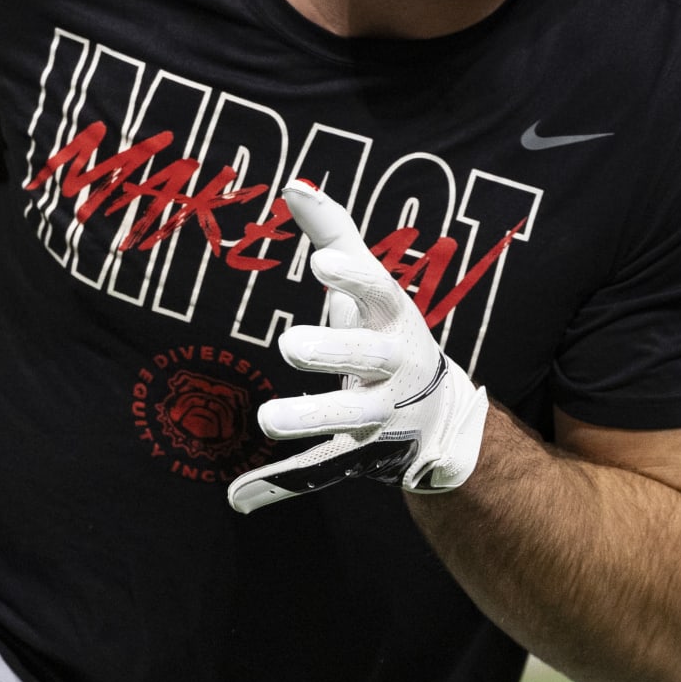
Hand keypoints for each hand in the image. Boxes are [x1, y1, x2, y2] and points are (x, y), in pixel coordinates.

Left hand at [228, 181, 487, 513]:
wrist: (439, 413)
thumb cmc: (386, 329)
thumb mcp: (370, 282)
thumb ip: (334, 233)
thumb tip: (292, 185)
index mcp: (393, 319)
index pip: (379, 293)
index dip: (354, 280)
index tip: (321, 266)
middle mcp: (394, 369)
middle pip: (366, 359)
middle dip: (333, 351)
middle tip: (291, 342)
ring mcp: (380, 417)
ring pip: (347, 421)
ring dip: (309, 419)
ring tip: (266, 418)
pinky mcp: (360, 457)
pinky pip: (321, 470)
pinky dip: (280, 484)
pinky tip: (241, 496)